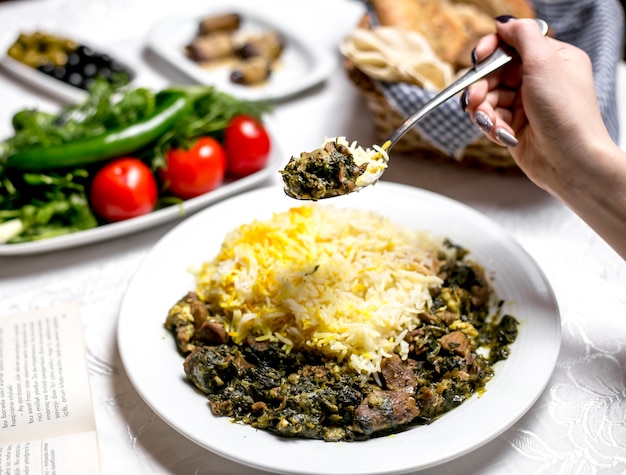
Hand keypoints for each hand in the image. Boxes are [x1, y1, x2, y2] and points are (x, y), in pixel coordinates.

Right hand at [462, 17, 612, 192]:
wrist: (569, 161)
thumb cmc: (565, 113)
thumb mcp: (545, 63)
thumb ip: (523, 37)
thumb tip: (504, 22)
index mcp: (551, 59)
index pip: (511, 45)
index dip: (491, 51)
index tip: (478, 59)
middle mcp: (538, 80)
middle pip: (493, 74)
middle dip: (481, 88)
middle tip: (476, 99)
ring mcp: (526, 105)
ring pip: (488, 99)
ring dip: (484, 111)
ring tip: (490, 123)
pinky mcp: (515, 127)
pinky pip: (491, 120)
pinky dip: (492, 127)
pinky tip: (502, 135)